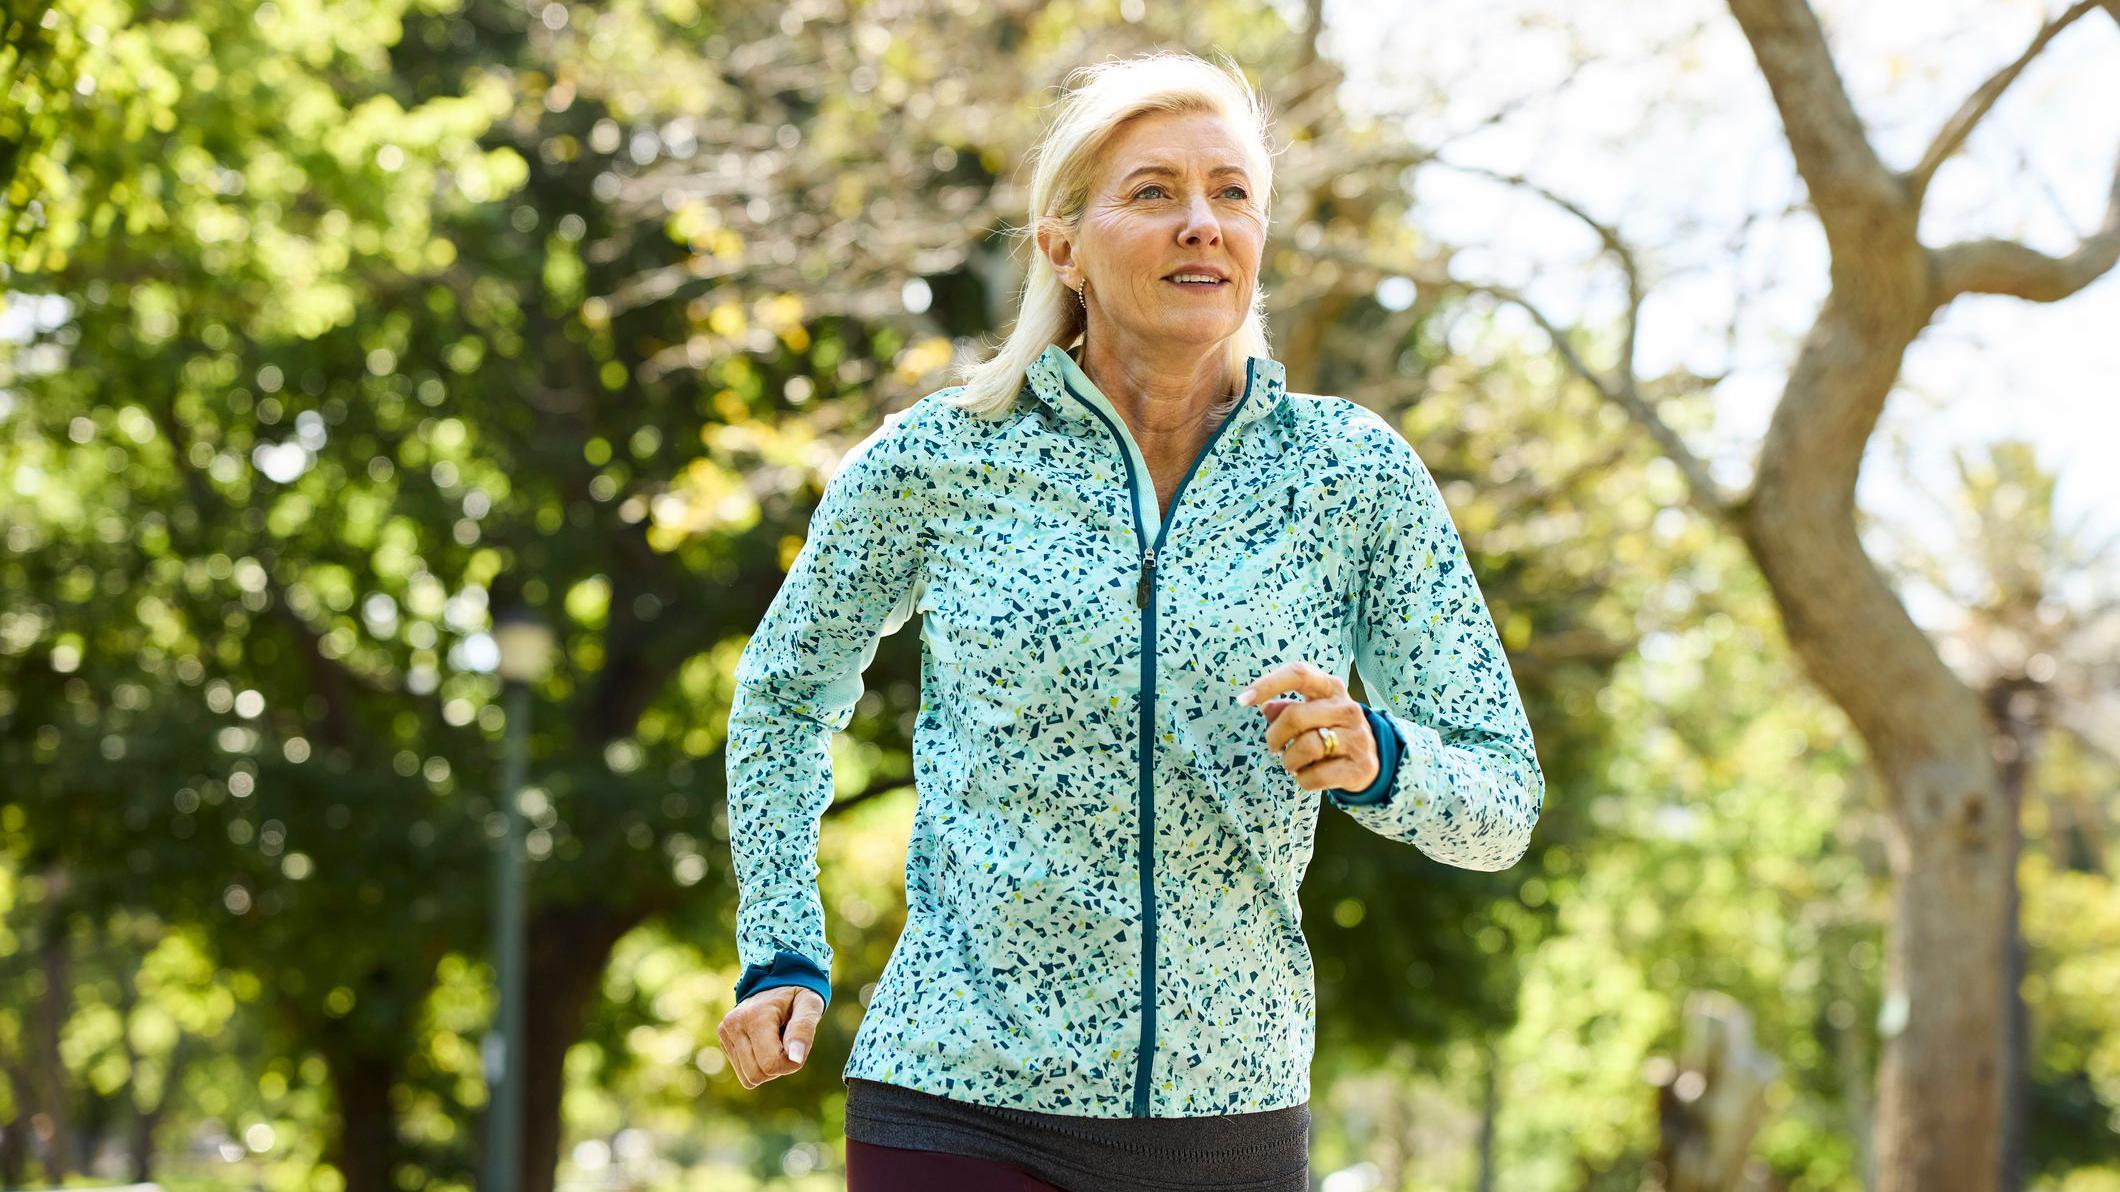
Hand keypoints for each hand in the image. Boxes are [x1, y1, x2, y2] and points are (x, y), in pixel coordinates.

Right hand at [717, 985, 823, 1088]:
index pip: (771, 1064)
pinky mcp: (724, 1040)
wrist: (776, 978)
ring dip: (768, 1067)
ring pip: (749, 1078)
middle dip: (779, 1066)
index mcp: (756, 1016)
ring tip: (775, 1040)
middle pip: (758, 1075)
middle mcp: (734, 1024)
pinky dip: (758, 1064)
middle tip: (787, 1042)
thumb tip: (794, 1059)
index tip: (797, 1045)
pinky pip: (744, 1073)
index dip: (791, 1063)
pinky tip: (764, 1042)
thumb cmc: (798, 993)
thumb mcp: (810, 1004)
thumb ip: (804, 1030)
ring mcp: (725, 1032)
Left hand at [1236, 660, 1378, 792]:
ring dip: (1289, 760)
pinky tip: (1308, 775)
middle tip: (1274, 747)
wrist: (1370, 759)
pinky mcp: (1360, 766)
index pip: (1298, 674)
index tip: (1243, 700)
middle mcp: (1347, 708)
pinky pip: (1316, 776)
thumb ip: (1286, 708)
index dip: (1268, 684)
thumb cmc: (1330, 728)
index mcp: (1331, 687)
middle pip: (1295, 716)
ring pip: (1306, 747)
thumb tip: (1265, 707)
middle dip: (1274, 736)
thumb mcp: (1311, 711)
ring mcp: (1357, 737)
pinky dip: (1303, 780)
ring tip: (1292, 763)